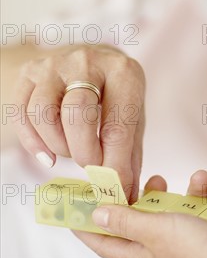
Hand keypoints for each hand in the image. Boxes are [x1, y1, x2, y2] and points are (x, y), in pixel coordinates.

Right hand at [9, 45, 144, 201]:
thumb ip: (129, 154)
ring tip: (73, 152)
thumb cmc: (115, 94)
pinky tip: (49, 154)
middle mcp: (88, 62)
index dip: (114, 162)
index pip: (118, 124)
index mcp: (123, 72)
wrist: (89, 61)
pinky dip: (34, 142)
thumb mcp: (133, 115)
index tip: (112, 187)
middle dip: (84, 153)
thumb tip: (126, 196)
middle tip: (91, 166)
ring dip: (59, 146)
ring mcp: (54, 65)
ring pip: (44, 115)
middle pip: (77, 116)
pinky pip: (21, 113)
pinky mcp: (29, 73)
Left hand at [74, 170, 206, 257]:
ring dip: (192, 191)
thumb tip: (97, 215)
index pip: (105, 241)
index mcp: (142, 253)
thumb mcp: (158, 230)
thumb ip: (128, 221)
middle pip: (146, 219)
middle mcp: (163, 249)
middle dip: (151, 196)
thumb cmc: (202, 254)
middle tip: (153, 179)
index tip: (78, 205)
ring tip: (200, 180)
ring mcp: (189, 242)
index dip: (89, 224)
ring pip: (181, 210)